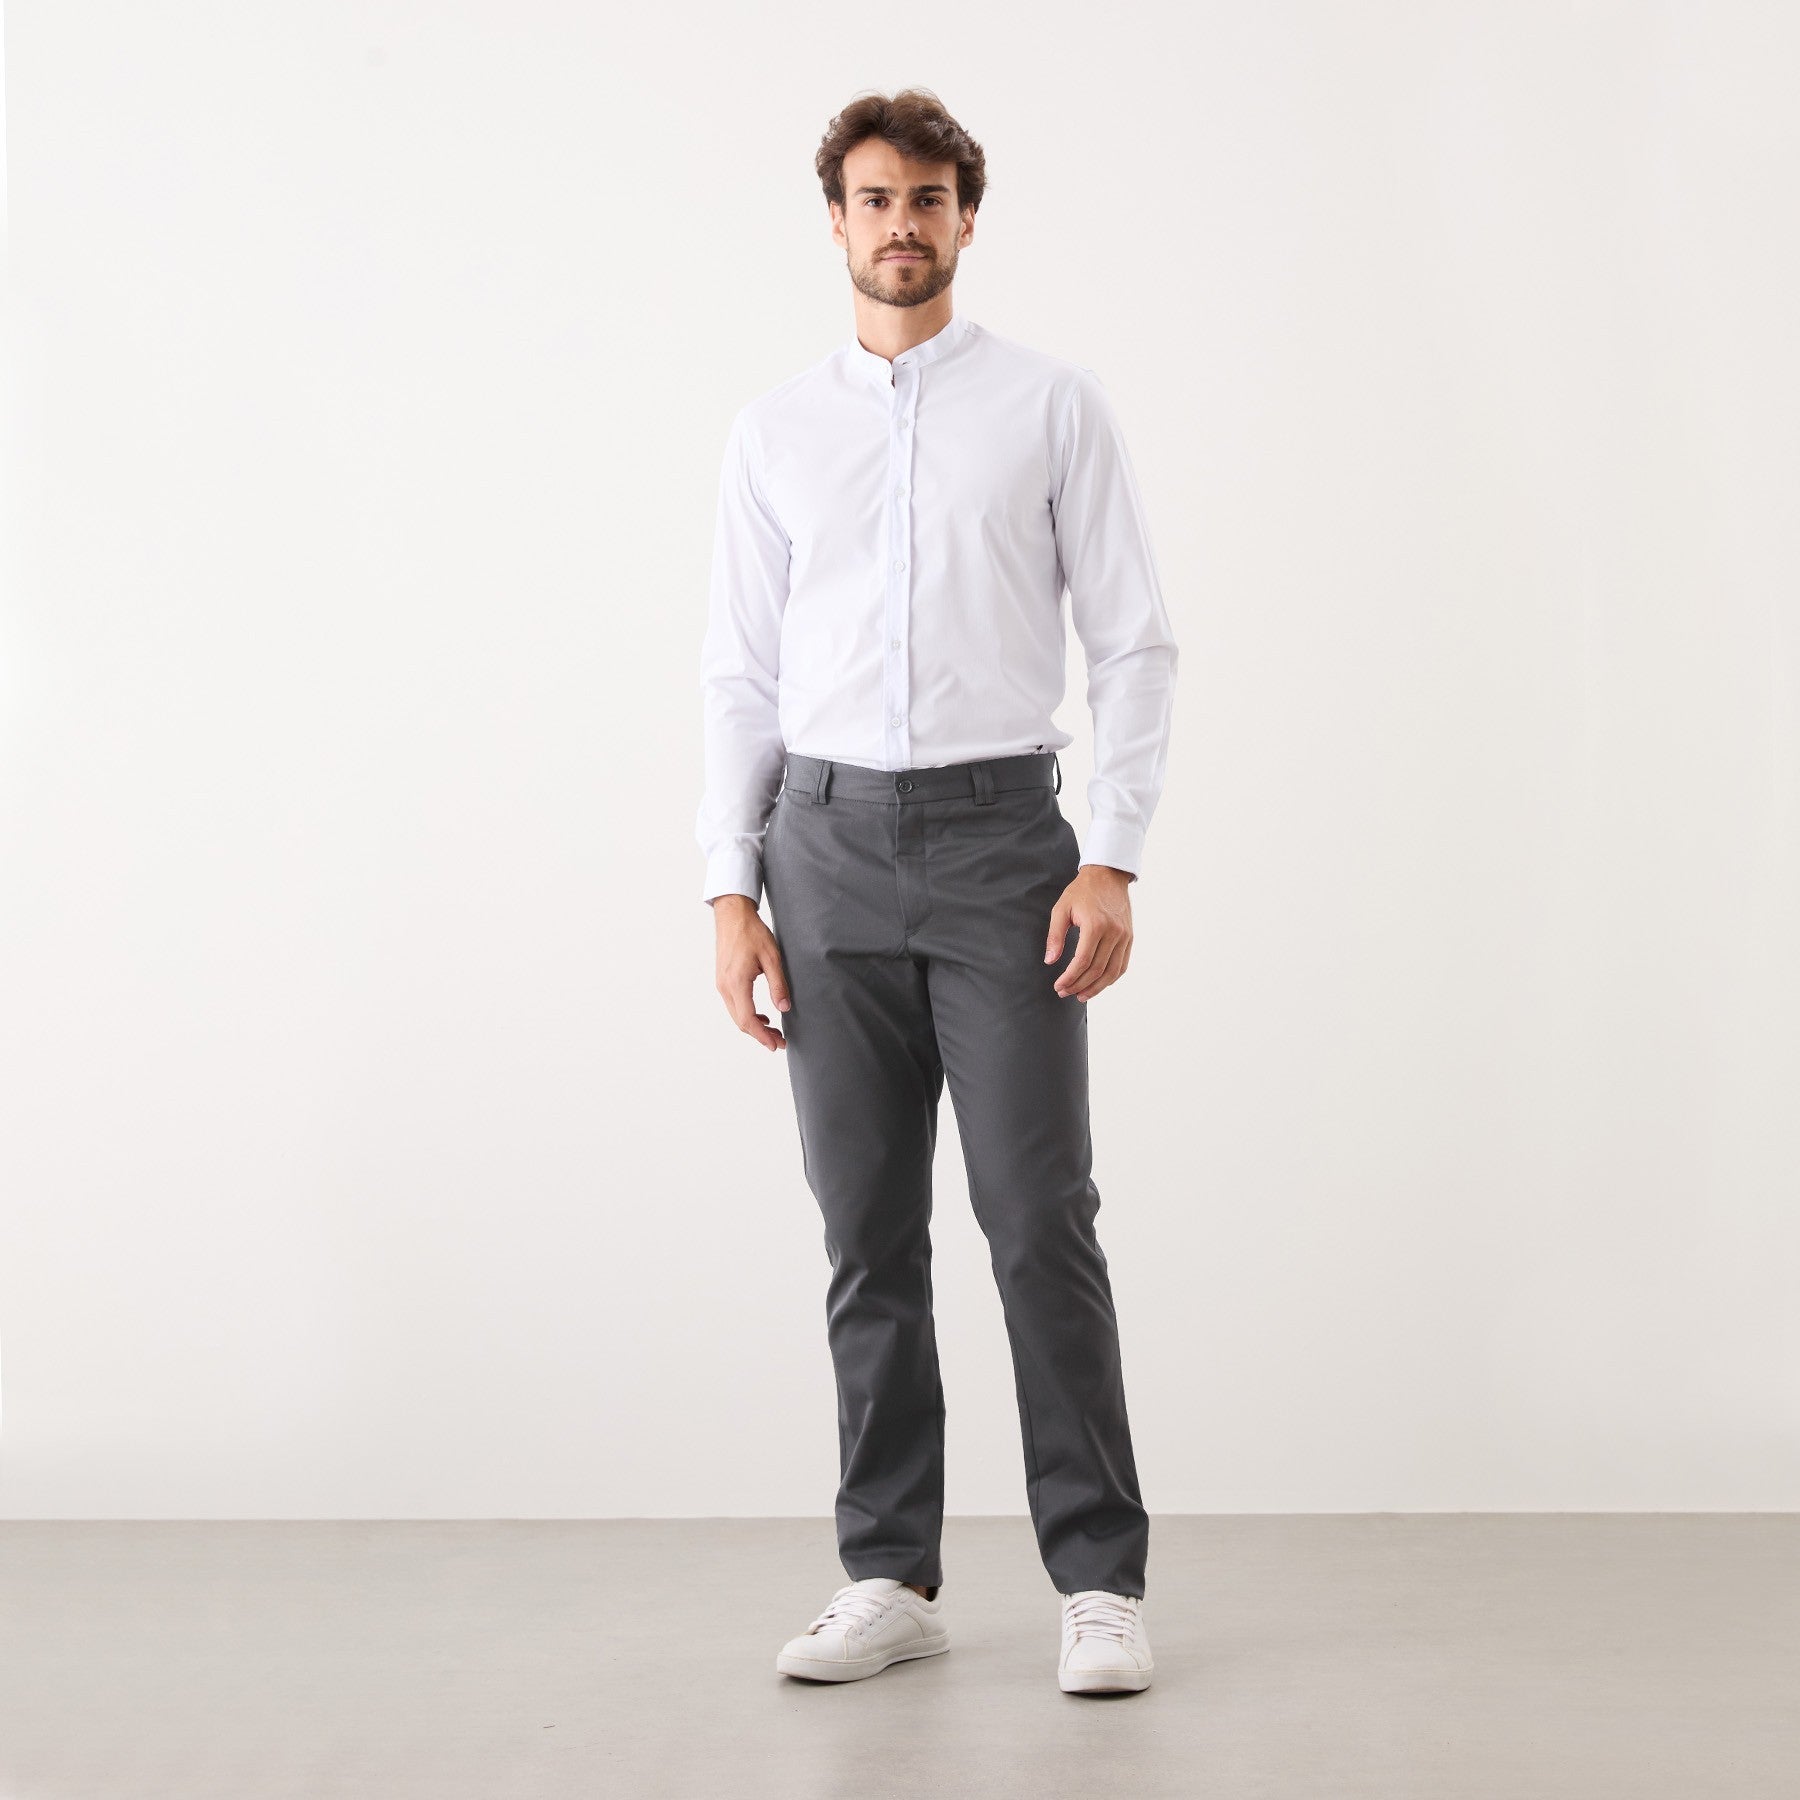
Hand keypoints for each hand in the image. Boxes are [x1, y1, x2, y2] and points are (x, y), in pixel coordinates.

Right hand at [711, 894, 790, 1049]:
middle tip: (780, 1041)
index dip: (762, 1036)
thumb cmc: (752, 932)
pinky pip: (733, 1005)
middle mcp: (725, 987)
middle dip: (760, 1036)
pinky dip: (747, 1015)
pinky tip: (762, 1016)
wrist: (732, 915)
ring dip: (754, 1026)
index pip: (748, 1020)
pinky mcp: (723, 980)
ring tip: (773, 1031)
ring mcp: (721, 984)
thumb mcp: (772, 957)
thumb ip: (778, 984)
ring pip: (736, 1015)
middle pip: (740, 1022)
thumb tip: (784, 1008)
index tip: (776, 1045)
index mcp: (736, 983)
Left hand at [1045, 864, 1134, 1000]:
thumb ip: (1055, 936)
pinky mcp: (1130, 937)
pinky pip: (1122, 965)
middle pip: (1096, 970)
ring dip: (1096, 988)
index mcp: (1095, 925)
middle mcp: (1113, 932)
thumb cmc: (1081, 892)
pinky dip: (1111, 978)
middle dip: (1079, 985)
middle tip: (1064, 992)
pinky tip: (1098, 985)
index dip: (1069, 978)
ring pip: (1112, 972)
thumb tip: (1050, 961)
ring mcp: (1124, 936)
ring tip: (1081, 995)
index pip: (1082, 961)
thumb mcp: (1061, 909)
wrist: (1108, 875)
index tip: (1058, 986)